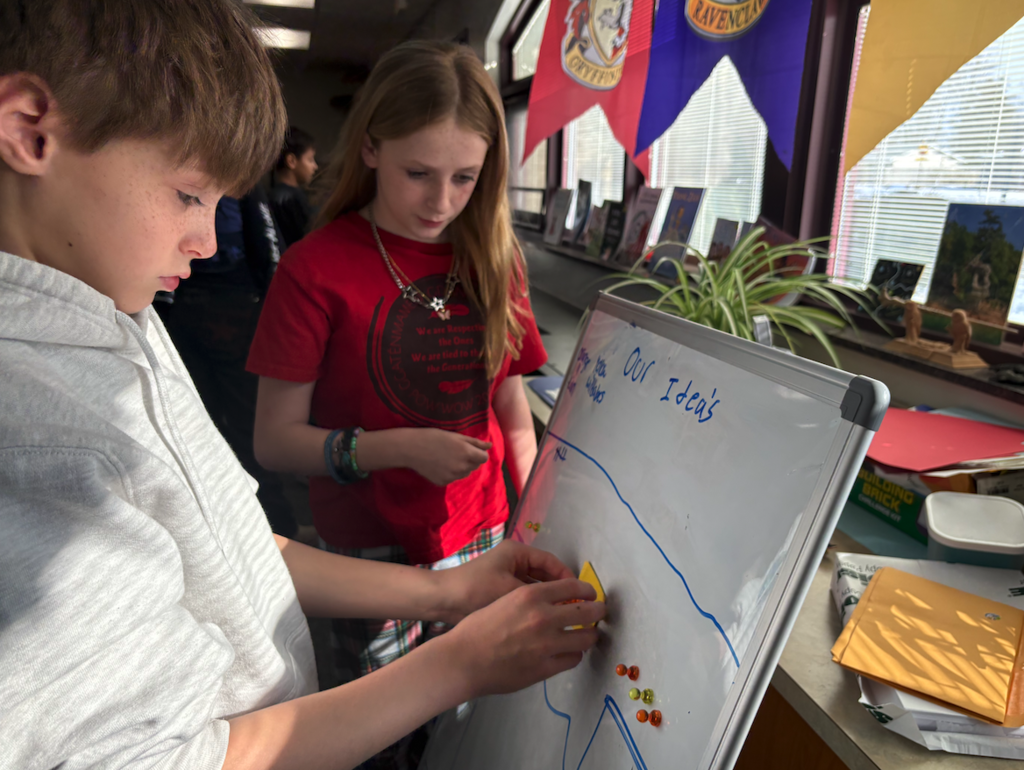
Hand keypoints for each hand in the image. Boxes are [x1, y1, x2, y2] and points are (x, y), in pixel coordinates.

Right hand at [404, 428, 490, 485]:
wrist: (411, 448)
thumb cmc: (434, 437)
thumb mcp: (456, 436)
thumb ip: (475, 442)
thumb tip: (490, 445)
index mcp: (467, 454)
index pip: (484, 458)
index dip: (478, 453)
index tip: (470, 449)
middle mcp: (462, 467)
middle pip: (475, 466)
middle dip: (470, 459)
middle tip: (455, 451)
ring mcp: (452, 477)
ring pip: (464, 473)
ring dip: (461, 467)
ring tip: (446, 457)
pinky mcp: (443, 482)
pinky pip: (452, 478)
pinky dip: (449, 473)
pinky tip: (439, 464)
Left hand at [434, 540, 574, 624]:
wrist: (441, 602)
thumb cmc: (475, 590)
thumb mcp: (509, 592)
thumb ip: (538, 598)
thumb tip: (565, 607)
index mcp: (516, 552)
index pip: (551, 562)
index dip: (568, 578)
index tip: (582, 595)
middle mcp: (513, 560)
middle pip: (545, 574)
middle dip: (560, 590)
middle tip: (577, 607)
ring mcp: (506, 574)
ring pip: (535, 586)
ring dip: (548, 599)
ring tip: (564, 617)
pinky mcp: (499, 589)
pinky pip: (524, 596)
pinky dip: (534, 606)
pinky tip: (545, 621)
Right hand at [436, 578, 605, 698]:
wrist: (464, 659)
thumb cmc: (477, 627)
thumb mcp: (504, 599)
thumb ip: (530, 600)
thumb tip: (554, 601)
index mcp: (531, 595)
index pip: (573, 586)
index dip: (587, 590)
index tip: (590, 594)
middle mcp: (544, 617)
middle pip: (587, 611)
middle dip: (597, 611)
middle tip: (599, 613)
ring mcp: (547, 644)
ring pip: (586, 638)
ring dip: (589, 635)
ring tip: (587, 635)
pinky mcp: (546, 668)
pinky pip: (573, 659)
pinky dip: (574, 654)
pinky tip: (568, 653)